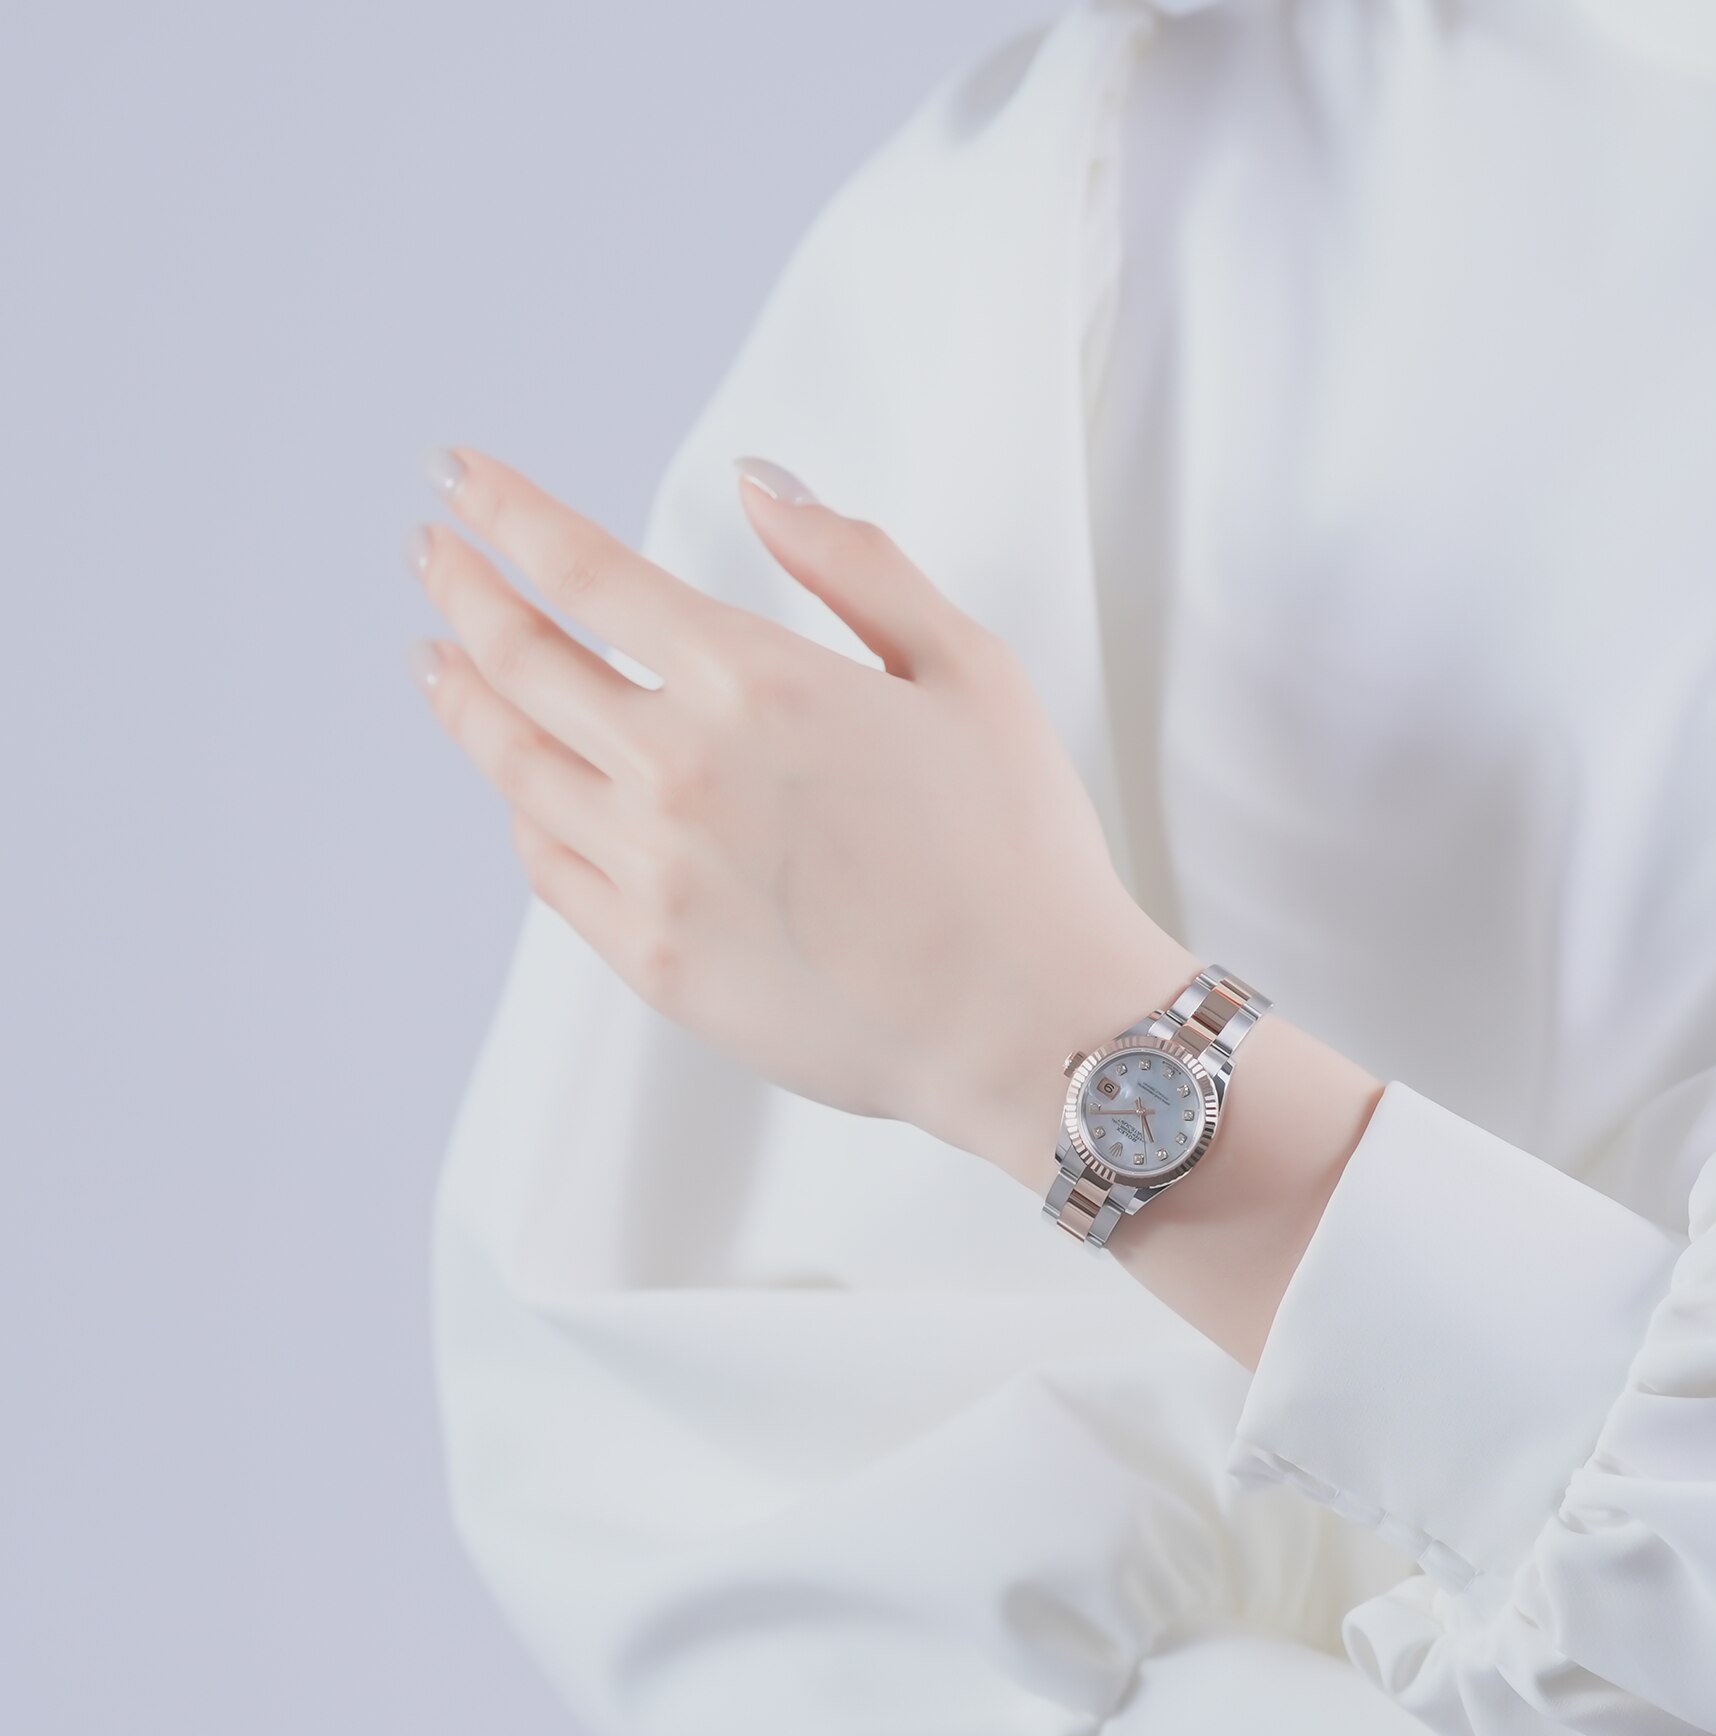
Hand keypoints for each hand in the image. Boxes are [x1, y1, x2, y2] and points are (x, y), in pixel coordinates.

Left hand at [406, 447, 1192, 1173]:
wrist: (1028, 1025)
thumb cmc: (1020, 847)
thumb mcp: (969, 668)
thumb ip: (858, 564)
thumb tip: (759, 485)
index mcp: (755, 683)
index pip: (586, 571)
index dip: (507, 513)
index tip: (458, 476)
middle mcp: (680, 772)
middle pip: (524, 662)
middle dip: (464, 591)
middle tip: (433, 554)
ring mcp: (655, 875)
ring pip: (516, 768)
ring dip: (465, 700)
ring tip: (439, 661)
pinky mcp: (654, 963)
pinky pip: (550, 871)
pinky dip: (521, 815)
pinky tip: (517, 791)